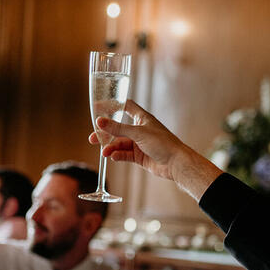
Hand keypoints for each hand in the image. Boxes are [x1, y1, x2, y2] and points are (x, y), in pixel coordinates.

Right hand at [92, 99, 221, 200]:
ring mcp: (139, 143)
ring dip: (111, 147)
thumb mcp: (138, 133)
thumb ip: (118, 128)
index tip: (98, 107)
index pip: (125, 106)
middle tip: (93, 137)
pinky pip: (124, 155)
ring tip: (104, 152)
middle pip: (118, 129)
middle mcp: (140, 129)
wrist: (176, 163)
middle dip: (106, 133)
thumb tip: (99, 122)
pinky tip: (113, 157)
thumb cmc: (163, 143)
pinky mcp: (139, 156)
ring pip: (120, 143)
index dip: (112, 105)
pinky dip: (118, 156)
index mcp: (142, 118)